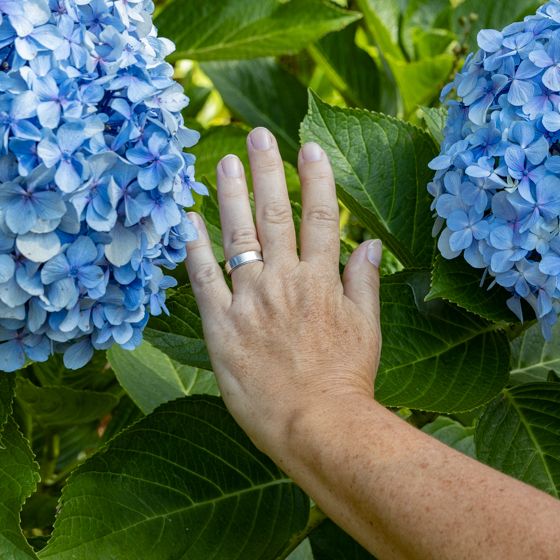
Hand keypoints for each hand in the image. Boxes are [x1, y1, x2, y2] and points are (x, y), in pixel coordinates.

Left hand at [183, 126, 384, 462]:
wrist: (319, 426)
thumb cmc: (347, 383)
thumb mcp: (367, 329)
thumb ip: (364, 282)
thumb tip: (373, 244)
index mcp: (323, 281)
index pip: (321, 217)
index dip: (314, 178)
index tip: (307, 146)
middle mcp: (286, 282)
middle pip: (275, 215)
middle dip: (267, 170)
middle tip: (257, 134)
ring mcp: (251, 302)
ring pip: (238, 236)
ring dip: (230, 195)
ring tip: (224, 163)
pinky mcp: (222, 326)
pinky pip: (204, 279)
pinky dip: (194, 247)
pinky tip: (187, 220)